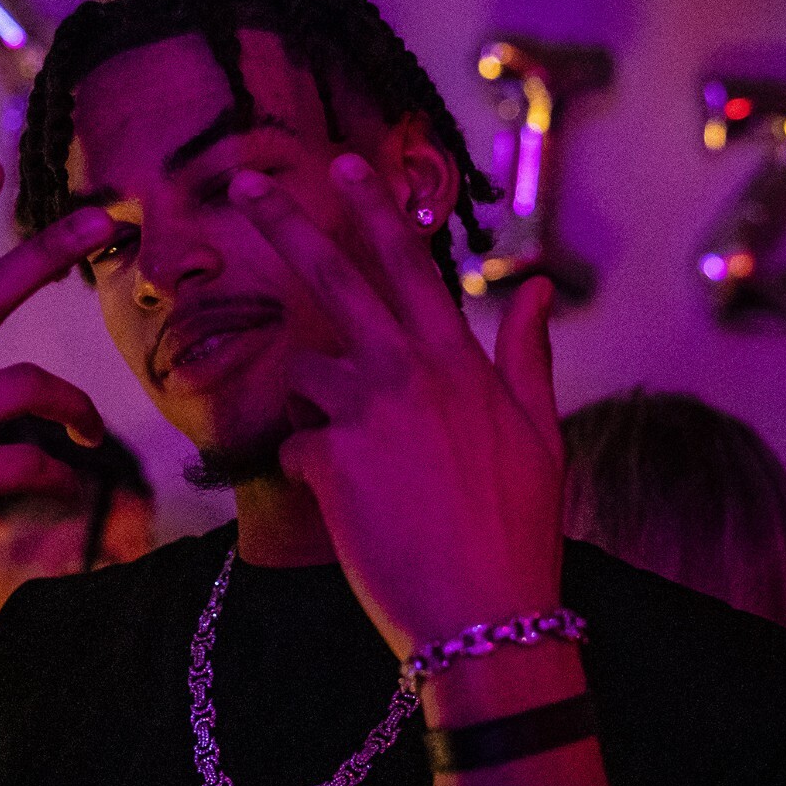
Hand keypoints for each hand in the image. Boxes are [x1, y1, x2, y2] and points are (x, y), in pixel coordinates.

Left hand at [229, 156, 565, 664]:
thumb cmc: (519, 533)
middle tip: (243, 182)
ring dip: (316, 404)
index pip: (411, 265)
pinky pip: (295, 446)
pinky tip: (352, 508)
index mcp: (460, 363)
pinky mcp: (328, 462)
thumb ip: (527, 355)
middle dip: (287, 223)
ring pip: (306, 374)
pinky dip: (311, 469)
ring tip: (364, 464)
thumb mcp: (542, 436)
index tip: (342, 164)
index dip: (374, 210)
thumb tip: (534, 287)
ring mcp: (365, 415)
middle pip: (335, 280)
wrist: (487, 620)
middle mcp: (409, 373)